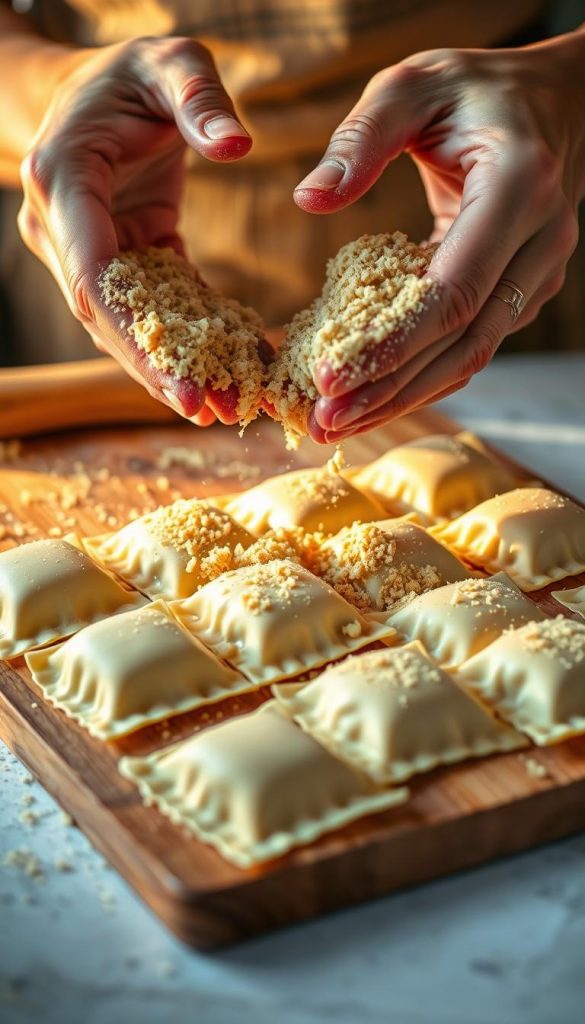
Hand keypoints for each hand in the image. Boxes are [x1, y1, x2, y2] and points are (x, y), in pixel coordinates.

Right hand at [17, 36, 252, 425]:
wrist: (99, 90)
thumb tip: (237, 145)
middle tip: (209, 412)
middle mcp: (63, 227)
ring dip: (170, 368)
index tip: (176, 378)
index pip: (91, 274)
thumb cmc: (133, 73)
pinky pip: (152, 309)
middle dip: (155, 368)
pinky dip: (186, 342)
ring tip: (224, 408)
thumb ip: (200, 97)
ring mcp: (86, 250)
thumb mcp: (170, 63)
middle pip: (105, 317)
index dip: (132, 333)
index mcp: (64, 180)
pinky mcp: (121, 260)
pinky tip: (229, 371)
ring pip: (124, 325)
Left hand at [294, 29, 584, 442]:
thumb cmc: (476, 90)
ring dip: (405, 396)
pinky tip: (374, 396)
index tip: (331, 377)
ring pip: (472, 355)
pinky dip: (422, 375)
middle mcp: (540, 242)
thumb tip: (309, 200)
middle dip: (391, 390)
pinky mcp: (521, 290)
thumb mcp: (413, 85)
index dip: (393, 344)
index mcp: (518, 189)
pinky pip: (472, 344)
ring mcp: (538, 273)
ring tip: (340, 423)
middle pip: (464, 342)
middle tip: (326, 421)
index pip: (454, 291)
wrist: (552, 101)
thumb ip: (361, 139)